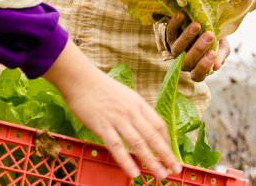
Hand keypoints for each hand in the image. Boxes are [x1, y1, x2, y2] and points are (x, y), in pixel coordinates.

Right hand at [42, 40, 181, 179]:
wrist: (80, 78)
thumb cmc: (99, 86)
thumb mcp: (124, 94)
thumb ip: (133, 109)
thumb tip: (141, 124)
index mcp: (138, 103)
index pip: (159, 124)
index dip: (166, 141)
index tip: (170, 153)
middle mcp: (131, 112)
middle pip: (153, 137)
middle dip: (166, 155)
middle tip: (175, 170)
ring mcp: (117, 119)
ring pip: (139, 144)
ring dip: (152, 162)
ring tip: (161, 176)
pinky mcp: (102, 126)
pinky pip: (117, 147)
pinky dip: (127, 162)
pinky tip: (134, 174)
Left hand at [165, 13, 229, 81]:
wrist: (204, 24)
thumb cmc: (215, 40)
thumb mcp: (222, 47)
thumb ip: (221, 55)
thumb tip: (216, 66)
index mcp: (197, 69)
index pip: (198, 75)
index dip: (204, 66)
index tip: (213, 53)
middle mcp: (184, 62)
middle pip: (187, 61)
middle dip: (199, 48)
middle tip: (210, 35)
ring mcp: (175, 50)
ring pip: (178, 48)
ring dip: (187, 36)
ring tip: (197, 25)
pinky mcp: (169, 37)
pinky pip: (169, 32)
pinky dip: (175, 23)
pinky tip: (182, 15)